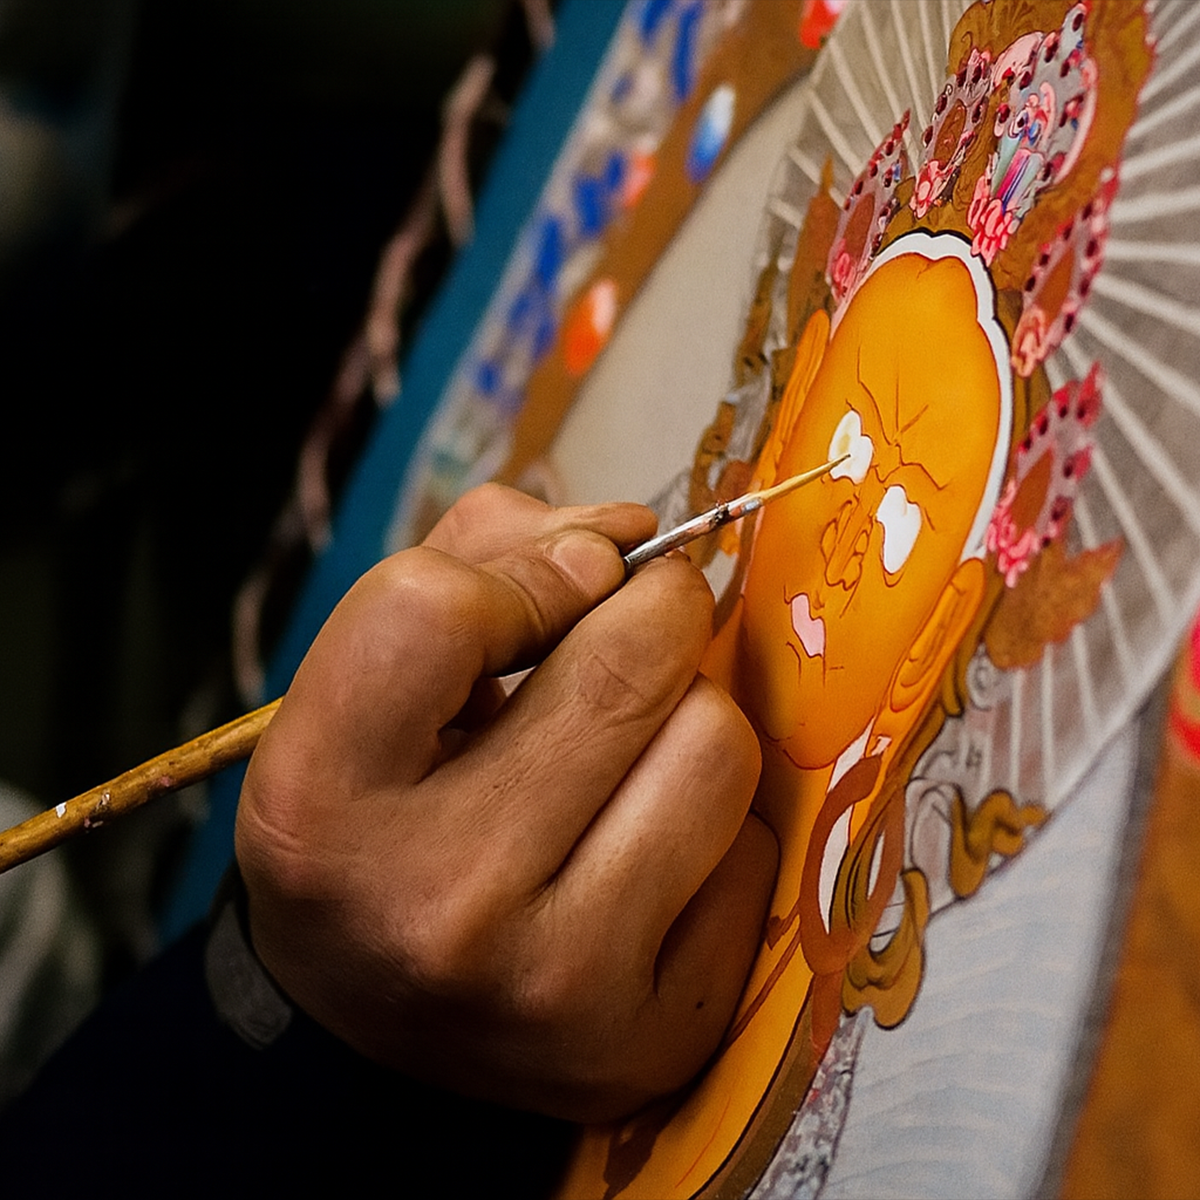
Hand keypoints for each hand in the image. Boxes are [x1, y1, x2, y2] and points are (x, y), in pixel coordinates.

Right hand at [235, 483, 775, 1122]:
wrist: (374, 1037)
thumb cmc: (377, 823)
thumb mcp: (367, 689)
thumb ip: (480, 559)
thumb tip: (631, 529)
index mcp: (322, 802)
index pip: (439, 609)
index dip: (526, 566)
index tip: (561, 580)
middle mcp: (438, 903)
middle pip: (628, 662)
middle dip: (648, 610)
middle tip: (626, 629)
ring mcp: (559, 986)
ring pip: (718, 745)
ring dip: (688, 714)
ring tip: (625, 755)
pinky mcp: (658, 1040)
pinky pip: (754, 847)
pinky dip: (712, 821)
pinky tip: (646, 853)